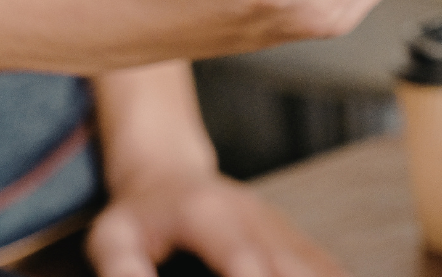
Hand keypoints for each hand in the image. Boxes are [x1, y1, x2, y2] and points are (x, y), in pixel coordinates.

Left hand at [88, 168, 344, 276]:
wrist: (168, 174)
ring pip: (321, 268)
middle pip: (296, 267)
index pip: (246, 260)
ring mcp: (282, 228)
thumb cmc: (138, 215)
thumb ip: (124, 271)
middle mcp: (257, 219)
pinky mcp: (296, 240)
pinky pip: (328, 267)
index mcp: (211, 216)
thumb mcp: (112, 238)